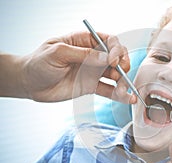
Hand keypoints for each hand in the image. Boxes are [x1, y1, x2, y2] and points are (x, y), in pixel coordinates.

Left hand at [20, 31, 135, 102]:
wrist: (29, 84)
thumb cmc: (39, 63)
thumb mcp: (58, 53)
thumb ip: (83, 54)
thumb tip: (106, 58)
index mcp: (84, 41)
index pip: (109, 41)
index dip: (116, 49)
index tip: (114, 60)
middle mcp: (92, 55)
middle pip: (117, 57)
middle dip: (123, 65)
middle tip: (120, 74)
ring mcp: (93, 71)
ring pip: (116, 74)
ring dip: (123, 82)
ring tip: (122, 91)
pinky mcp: (92, 86)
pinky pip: (109, 90)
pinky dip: (119, 95)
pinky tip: (127, 98)